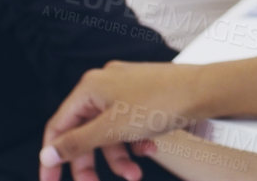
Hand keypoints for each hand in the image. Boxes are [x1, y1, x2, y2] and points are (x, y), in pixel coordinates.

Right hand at [39, 61, 202, 180]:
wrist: (208, 90)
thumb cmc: (164, 100)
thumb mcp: (112, 129)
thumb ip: (77, 143)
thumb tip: (49, 153)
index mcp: (91, 87)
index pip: (59, 126)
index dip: (53, 156)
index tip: (50, 179)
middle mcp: (106, 85)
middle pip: (85, 133)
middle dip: (91, 162)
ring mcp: (128, 90)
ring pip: (111, 132)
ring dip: (120, 156)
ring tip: (134, 172)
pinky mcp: (147, 98)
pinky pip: (130, 126)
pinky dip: (136, 142)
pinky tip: (150, 150)